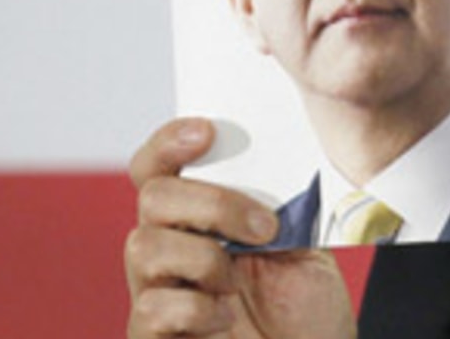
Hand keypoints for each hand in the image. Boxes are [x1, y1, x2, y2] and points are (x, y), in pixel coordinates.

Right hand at [124, 117, 353, 338]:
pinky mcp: (151, 336)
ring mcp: (156, 294)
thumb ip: (284, 205)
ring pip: (144, 247)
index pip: (160, 168)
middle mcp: (169, 250)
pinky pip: (150, 308)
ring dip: (204, 258)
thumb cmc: (305, 309)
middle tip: (265, 228)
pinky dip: (195, 308)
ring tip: (237, 283)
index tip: (207, 132)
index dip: (170, 142)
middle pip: (153, 197)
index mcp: (200, 219)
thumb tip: (279, 158)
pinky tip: (223, 319)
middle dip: (212, 203)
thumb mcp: (305, 245)